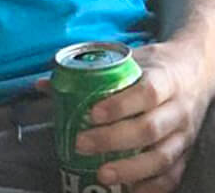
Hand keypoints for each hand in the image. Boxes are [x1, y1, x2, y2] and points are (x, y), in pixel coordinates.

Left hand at [71, 39, 212, 192]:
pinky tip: (130, 190)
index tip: (91, 113)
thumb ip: (88, 69)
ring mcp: (184, 134)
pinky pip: (172, 175)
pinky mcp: (186, 153)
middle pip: (149, 129)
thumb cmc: (153, 66)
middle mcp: (177, 109)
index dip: (119, 105)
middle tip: (82, 144)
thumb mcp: (127, 58)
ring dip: (130, 169)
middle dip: (113, 140)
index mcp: (163, 79)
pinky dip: (152, 187)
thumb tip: (44, 84)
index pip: (146, 92)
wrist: (195, 72)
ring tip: (101, 174)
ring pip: (161, 157)